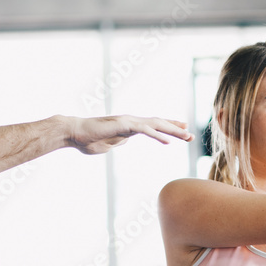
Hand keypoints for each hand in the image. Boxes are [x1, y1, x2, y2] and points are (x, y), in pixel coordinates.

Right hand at [66, 115, 192, 154]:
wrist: (74, 133)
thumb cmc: (88, 140)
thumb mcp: (108, 144)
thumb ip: (118, 142)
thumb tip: (124, 142)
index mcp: (129, 126)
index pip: (153, 125)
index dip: (168, 127)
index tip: (182, 129)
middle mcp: (131, 121)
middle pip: (158, 123)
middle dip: (176, 128)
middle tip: (191, 134)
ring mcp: (128, 122)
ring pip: (155, 124)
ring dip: (172, 130)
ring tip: (187, 136)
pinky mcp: (123, 125)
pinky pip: (144, 130)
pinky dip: (158, 135)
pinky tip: (168, 141)